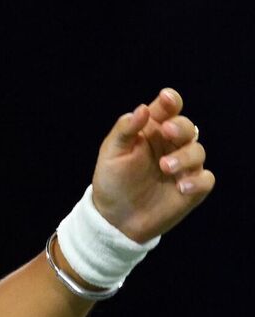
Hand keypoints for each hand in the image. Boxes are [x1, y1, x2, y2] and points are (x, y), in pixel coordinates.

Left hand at [90, 88, 214, 243]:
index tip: (167, 98)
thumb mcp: (111, 153)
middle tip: (167, 132)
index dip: (170, 101)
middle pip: (187, 127)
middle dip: (180, 127)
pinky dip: (197, 181)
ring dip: (185, 156)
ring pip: (197, 151)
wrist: (115, 217)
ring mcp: (183, 166)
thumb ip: (125, 130)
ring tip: (164, 167)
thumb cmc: (112, 180)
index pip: (166, 110)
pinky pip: (206, 179)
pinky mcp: (192, 188)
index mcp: (150, 131)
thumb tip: (142, 109)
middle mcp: (170, 145)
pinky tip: (181, 187)